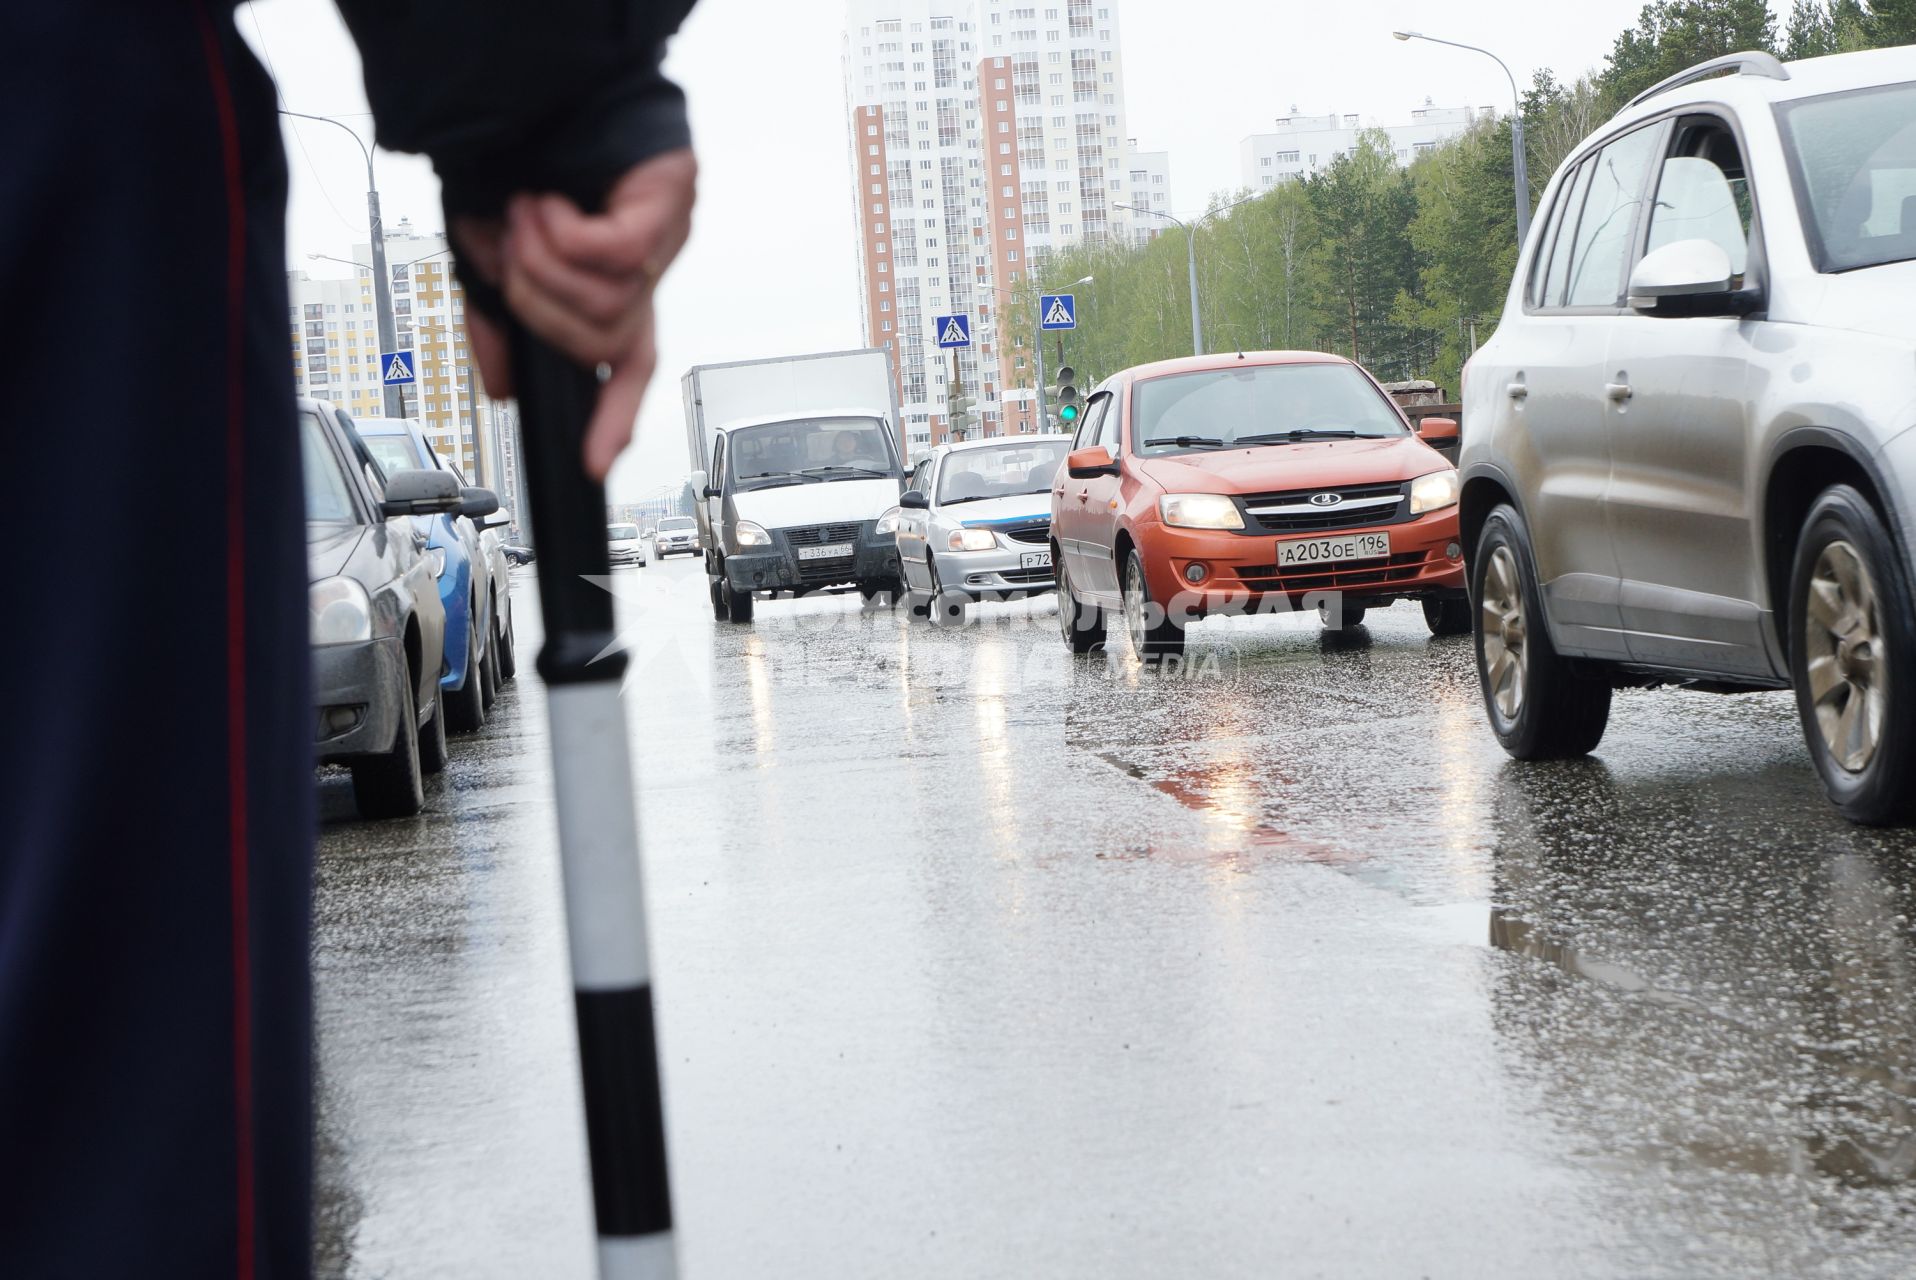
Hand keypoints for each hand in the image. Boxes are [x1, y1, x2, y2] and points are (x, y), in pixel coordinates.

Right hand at [455, 148, 696, 481]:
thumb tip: (505, 389)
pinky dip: (568, 235)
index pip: (627, 365)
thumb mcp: (491, 253)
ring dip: (545, 263)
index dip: (611, 416)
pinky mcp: (670, 200)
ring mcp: (663, 236)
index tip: (591, 462)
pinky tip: (548, 203)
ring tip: (521, 216)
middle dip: (540, 306)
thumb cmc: (519, 156)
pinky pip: (619, 256)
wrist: (535, 80)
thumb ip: (499, 319)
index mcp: (610, 286)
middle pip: (603, 340)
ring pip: (610, 303)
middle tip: (508, 253)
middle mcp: (644, 269)